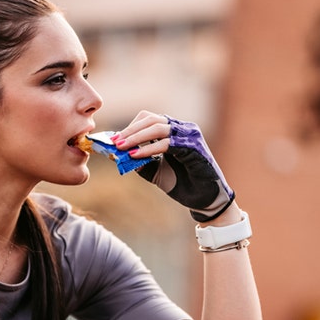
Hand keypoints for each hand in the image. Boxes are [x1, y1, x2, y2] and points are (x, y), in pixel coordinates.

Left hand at [112, 111, 234, 221]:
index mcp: (174, 131)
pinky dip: (149, 148)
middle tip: (114, 142)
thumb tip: (117, 155)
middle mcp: (183, 129)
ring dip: (136, 137)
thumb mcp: (156, 172)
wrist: (205, 200)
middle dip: (130, 131)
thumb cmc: (183, 184)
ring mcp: (190, 136)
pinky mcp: (194, 147)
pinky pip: (167, 143)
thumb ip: (140, 162)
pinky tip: (135, 155)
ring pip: (158, 127)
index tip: (114, 140)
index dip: (130, 127)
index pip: (148, 119)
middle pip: (151, 120)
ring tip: (121, 147)